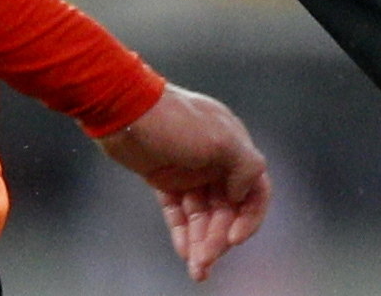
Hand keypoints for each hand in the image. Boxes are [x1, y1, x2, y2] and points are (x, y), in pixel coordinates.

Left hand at [96, 84, 271, 280]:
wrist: (125, 111)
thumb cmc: (176, 122)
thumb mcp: (220, 140)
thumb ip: (245, 167)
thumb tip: (245, 194)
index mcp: (235, 147)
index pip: (255, 188)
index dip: (250, 217)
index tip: (233, 239)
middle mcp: (216, 160)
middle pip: (226, 208)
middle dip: (218, 238)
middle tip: (204, 263)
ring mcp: (190, 170)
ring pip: (202, 214)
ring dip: (201, 241)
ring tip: (196, 268)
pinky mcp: (165, 179)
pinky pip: (179, 211)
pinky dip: (183, 231)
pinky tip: (183, 251)